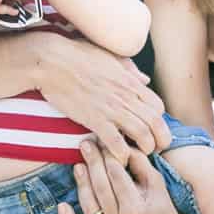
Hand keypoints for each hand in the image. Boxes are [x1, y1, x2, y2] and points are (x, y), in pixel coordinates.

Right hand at [34, 35, 171, 161]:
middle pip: (156, 123)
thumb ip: (130, 71)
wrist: (52, 60)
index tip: (151, 130)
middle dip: (160, 141)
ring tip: (138, 155)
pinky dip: (121, 153)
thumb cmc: (78, 55)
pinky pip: (116, 142)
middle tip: (154, 150)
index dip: (159, 122)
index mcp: (130, 82)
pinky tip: (118, 158)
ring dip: (144, 149)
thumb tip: (145, 80)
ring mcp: (111, 108)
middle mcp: (126, 96)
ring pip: (142, 134)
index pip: (158, 107)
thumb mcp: (111, 58)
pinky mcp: (94, 119)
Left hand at [58, 141, 187, 213]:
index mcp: (135, 208)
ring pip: (89, 206)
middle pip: (101, 188)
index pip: (116, 175)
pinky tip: (62, 206)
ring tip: (78, 165)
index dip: (109, 156)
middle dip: (93, 163)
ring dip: (81, 184)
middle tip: (86, 144)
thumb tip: (121, 145)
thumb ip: (140, 163)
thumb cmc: (161, 206)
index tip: (104, 141)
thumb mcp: (156, 182)